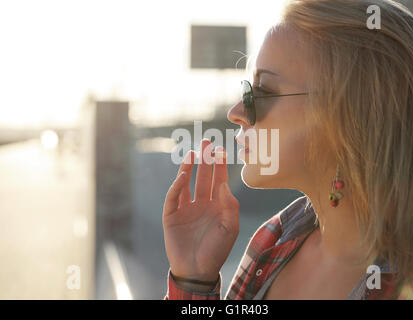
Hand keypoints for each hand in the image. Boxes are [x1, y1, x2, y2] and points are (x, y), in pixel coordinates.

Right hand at [162, 139, 239, 281]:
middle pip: (203, 177)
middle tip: (207, 142)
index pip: (219, 181)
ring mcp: (186, 208)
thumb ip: (229, 205)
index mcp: (217, 206)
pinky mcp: (171, 215)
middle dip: (205, 160)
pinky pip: (174, 197)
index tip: (222, 151)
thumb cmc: (216, 250)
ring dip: (190, 167)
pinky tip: (184, 175)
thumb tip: (223, 183)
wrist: (197, 270)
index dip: (220, 166)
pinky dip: (177, 185)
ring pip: (188, 183)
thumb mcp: (230, 227)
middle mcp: (201, 204)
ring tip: (193, 152)